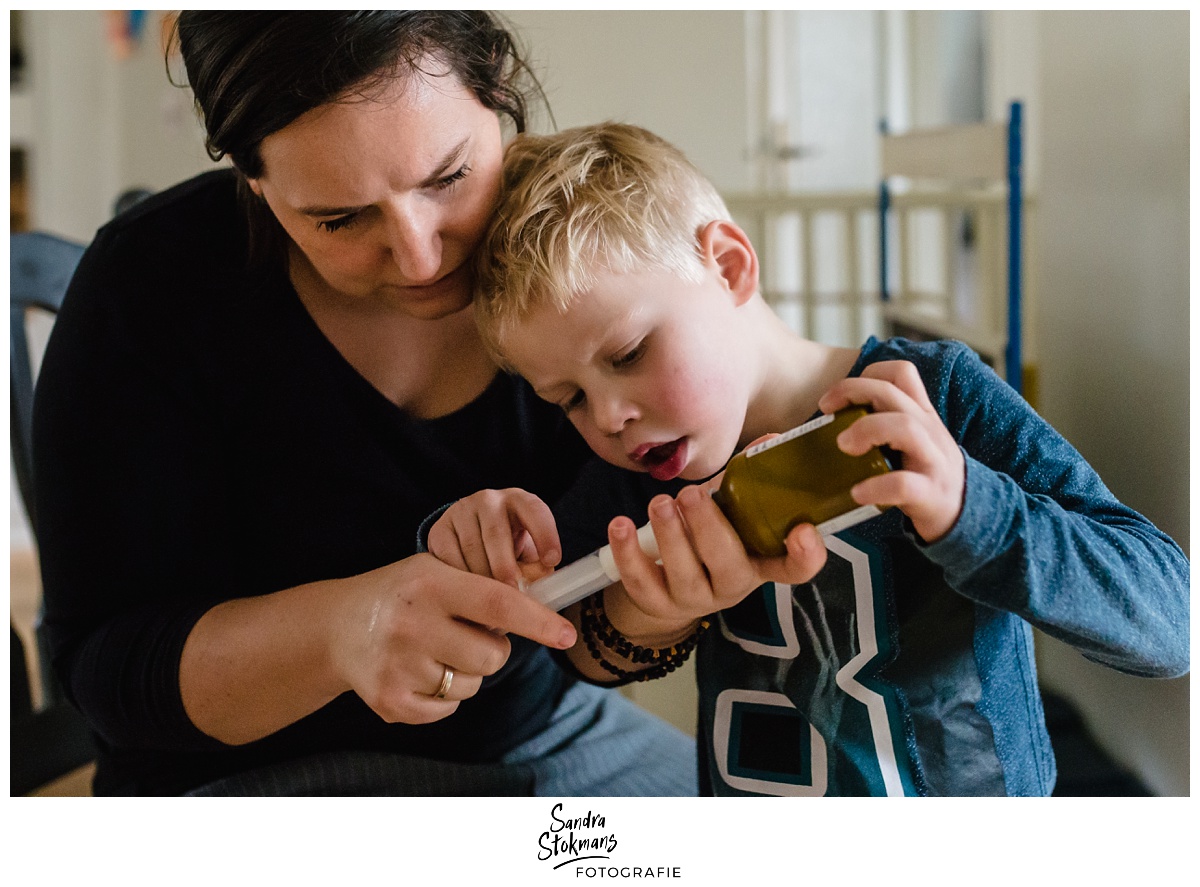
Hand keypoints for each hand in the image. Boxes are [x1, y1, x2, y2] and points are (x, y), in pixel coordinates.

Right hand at [329, 553, 576, 724]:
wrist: (337, 627)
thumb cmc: (403, 595)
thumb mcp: (435, 572)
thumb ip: (483, 588)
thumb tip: (542, 615)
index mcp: (429, 584)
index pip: (497, 604)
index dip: (537, 620)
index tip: (566, 634)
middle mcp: (411, 624)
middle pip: (492, 656)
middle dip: (492, 649)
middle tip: (463, 633)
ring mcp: (398, 666)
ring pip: (473, 685)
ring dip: (466, 672)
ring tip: (434, 650)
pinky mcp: (390, 702)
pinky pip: (449, 709)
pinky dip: (445, 696)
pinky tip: (420, 671)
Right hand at [427, 488, 561, 587]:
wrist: (472, 540)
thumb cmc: (511, 551)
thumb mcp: (529, 556)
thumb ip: (537, 571)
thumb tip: (538, 594)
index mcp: (520, 502)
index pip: (535, 510)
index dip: (545, 534)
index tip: (551, 560)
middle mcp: (489, 501)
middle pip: (496, 533)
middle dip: (505, 568)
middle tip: (512, 594)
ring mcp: (461, 512)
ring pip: (470, 549)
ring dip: (481, 580)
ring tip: (491, 606)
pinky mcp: (439, 529)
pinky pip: (448, 558)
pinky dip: (458, 581)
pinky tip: (467, 597)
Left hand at [600, 482, 827, 643]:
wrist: (670, 588)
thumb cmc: (711, 538)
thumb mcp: (732, 513)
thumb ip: (747, 480)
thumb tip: (769, 439)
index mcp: (760, 562)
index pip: (794, 568)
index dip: (806, 555)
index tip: (802, 531)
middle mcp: (732, 585)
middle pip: (729, 565)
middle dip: (708, 527)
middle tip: (691, 494)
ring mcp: (695, 598)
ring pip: (684, 574)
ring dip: (670, 535)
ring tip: (659, 502)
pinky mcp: (657, 604)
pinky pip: (641, 582)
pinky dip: (628, 552)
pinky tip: (619, 525)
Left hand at [818, 359, 964, 542]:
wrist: (966, 512)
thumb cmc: (925, 472)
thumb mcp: (911, 440)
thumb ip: (884, 423)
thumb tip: (830, 423)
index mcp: (921, 414)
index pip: (901, 373)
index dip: (866, 375)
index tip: (834, 400)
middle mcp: (928, 430)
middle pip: (892, 393)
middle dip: (853, 393)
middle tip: (827, 413)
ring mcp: (932, 460)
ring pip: (905, 428)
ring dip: (866, 430)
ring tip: (844, 447)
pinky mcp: (931, 493)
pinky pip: (903, 485)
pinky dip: (875, 487)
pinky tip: (858, 493)